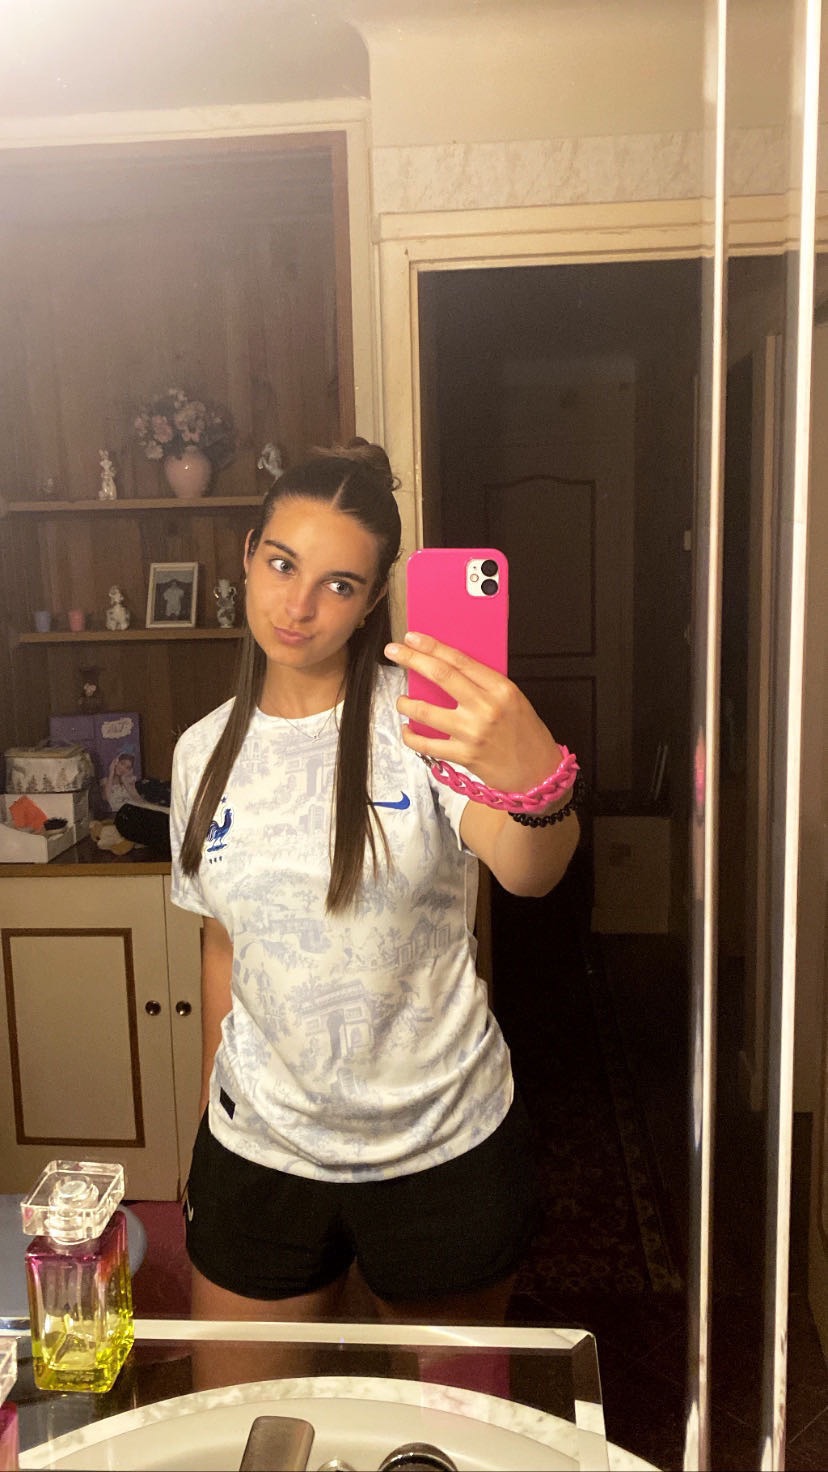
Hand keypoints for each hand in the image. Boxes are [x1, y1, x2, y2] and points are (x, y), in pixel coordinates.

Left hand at [385, 631, 563, 795]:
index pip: (460, 660)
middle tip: (393, 651)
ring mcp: (472, 732)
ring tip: (401, 701)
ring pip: (426, 711)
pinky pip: (426, 744)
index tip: (413, 638)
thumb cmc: (525, 734)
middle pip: (440, 676)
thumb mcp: (513, 699)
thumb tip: (448, 669)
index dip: (432, 646)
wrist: (537, 772)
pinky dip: (411, 736)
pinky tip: (408, 730)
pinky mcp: (463, 755)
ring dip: (406, 703)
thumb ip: (484, 685)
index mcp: (500, 688)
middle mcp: (486, 707)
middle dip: (411, 660)